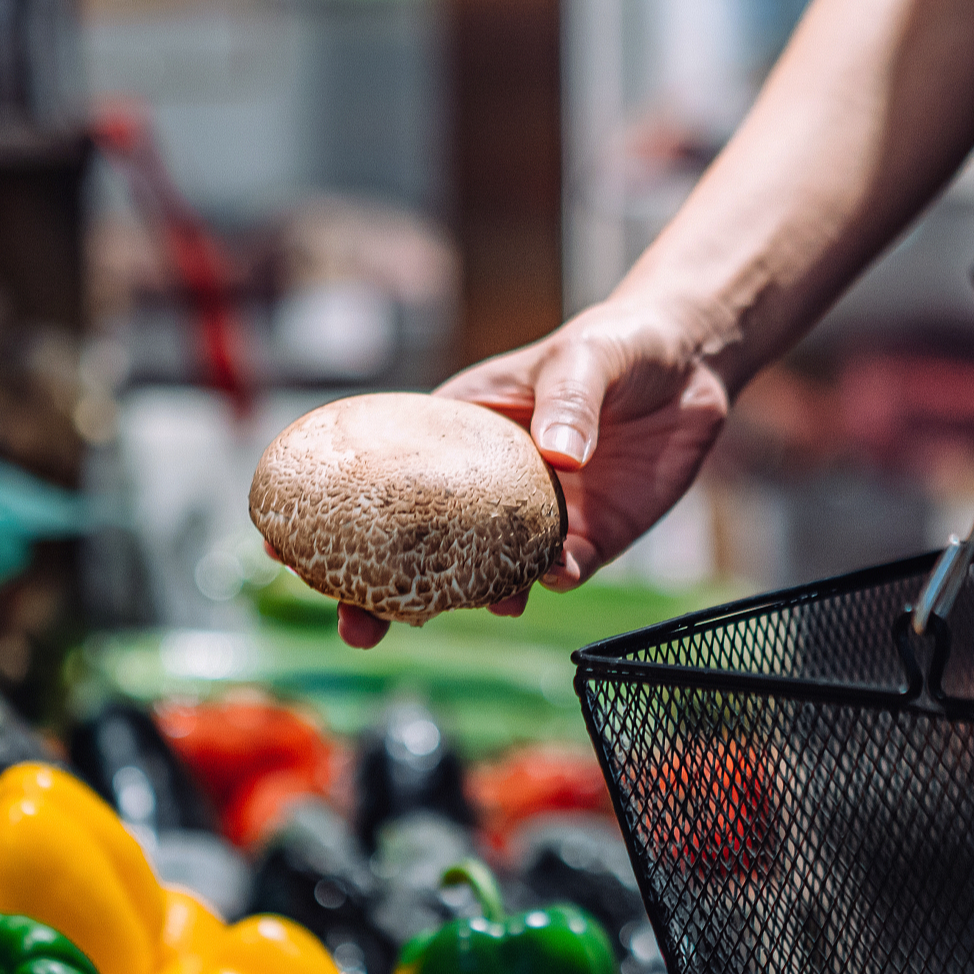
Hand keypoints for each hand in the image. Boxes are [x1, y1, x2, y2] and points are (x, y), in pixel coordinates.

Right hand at [332, 301, 731, 647]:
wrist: (690, 365)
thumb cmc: (616, 344)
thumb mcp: (583, 357)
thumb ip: (569, 403)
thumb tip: (559, 457)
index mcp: (458, 436)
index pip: (381, 480)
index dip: (332, 514)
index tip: (283, 547)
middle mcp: (488, 487)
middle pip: (419, 548)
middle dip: (383, 593)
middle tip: (356, 628)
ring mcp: (536, 519)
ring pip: (483, 575)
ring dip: (470, 599)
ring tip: (477, 606)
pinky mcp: (589, 539)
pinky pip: (560, 573)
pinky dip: (553, 581)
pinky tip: (557, 574)